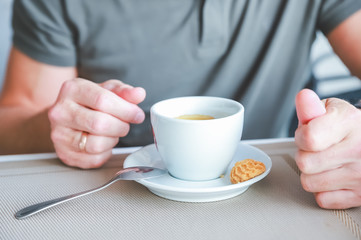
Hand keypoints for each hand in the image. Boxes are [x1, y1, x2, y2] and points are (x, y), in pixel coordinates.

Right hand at [48, 78, 145, 167]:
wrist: (69, 115)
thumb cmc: (90, 102)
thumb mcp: (108, 90)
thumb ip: (124, 92)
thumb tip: (139, 94)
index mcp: (72, 89)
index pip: (103, 100)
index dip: (126, 110)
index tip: (137, 115)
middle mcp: (60, 111)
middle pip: (100, 124)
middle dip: (121, 126)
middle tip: (125, 124)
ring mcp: (59, 134)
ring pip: (96, 144)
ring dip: (113, 140)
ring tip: (112, 132)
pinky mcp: (64, 154)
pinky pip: (94, 159)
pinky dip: (105, 153)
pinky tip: (103, 142)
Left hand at [295, 89, 360, 208]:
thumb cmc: (347, 127)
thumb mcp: (330, 110)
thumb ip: (311, 107)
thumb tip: (303, 98)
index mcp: (350, 123)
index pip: (309, 138)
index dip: (301, 137)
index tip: (307, 134)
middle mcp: (359, 149)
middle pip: (304, 163)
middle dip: (305, 155)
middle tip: (318, 150)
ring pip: (309, 183)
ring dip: (312, 174)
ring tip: (325, 163)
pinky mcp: (360, 196)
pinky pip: (322, 199)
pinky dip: (323, 191)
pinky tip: (333, 177)